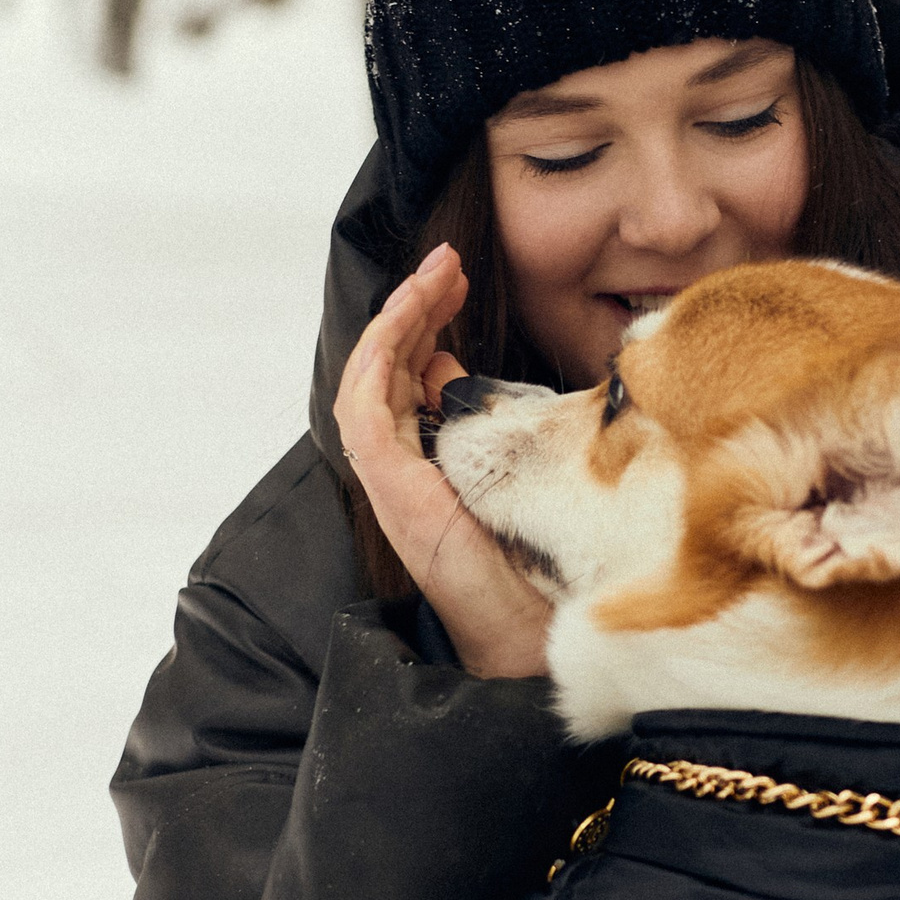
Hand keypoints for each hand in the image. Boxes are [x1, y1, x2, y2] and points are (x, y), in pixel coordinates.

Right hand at [334, 245, 554, 680]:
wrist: (530, 636)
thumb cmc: (534, 567)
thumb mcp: (520, 474)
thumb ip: (491, 427)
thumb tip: (464, 371)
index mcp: (430, 462)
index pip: (410, 375)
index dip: (427, 323)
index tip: (459, 282)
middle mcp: (403, 469)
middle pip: (387, 370)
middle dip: (413, 309)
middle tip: (447, 264)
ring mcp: (394, 483)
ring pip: (368, 383)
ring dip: (396, 325)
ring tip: (432, 280)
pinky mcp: (395, 494)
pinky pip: (365, 416)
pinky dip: (378, 366)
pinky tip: (407, 328)